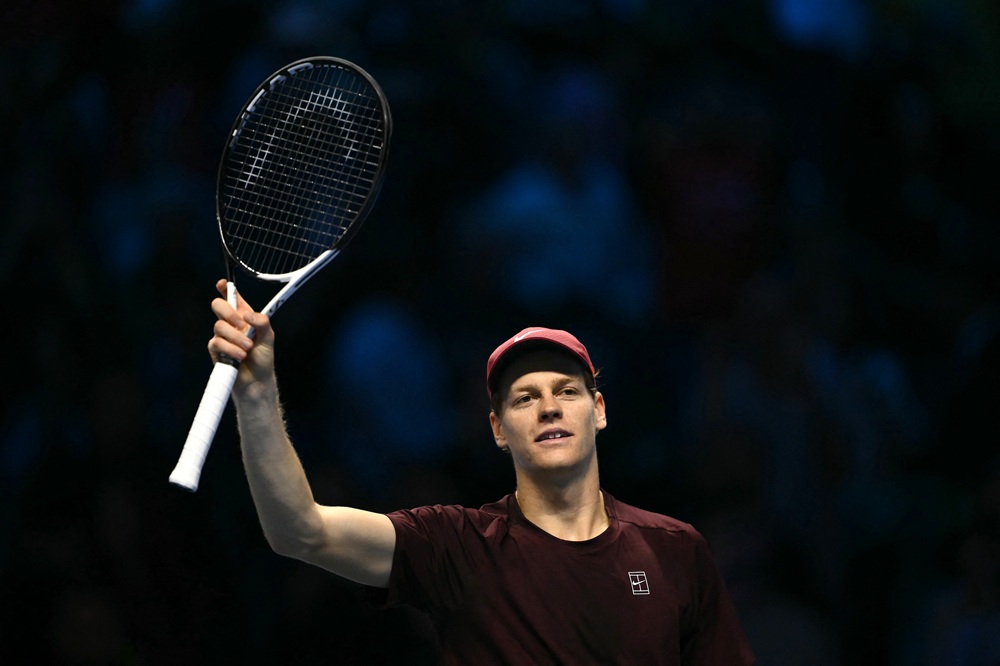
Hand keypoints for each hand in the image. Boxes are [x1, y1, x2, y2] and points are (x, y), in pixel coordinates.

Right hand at [207, 279, 275, 396]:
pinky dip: (230, 349)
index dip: (226, 289)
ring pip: (218, 326)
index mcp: (245, 317)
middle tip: (242, 325)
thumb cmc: (263, 359)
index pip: (233, 298)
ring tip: (247, 349)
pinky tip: (240, 356)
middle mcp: (232, 325)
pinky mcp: (216, 350)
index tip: (223, 284)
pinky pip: (217, 343)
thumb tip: (247, 315)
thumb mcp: (269, 337)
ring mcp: (222, 337)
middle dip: (228, 312)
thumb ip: (262, 322)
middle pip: (219, 306)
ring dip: (235, 338)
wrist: (257, 381)